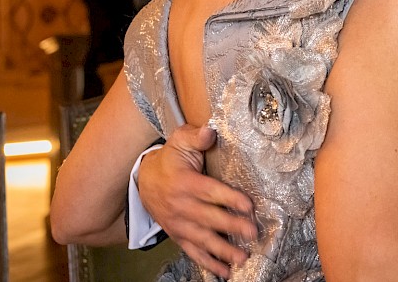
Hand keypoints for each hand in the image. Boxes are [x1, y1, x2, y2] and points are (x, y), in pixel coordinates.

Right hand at [138, 124, 257, 277]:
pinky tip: (224, 271)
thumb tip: (210, 131)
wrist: (145, 180)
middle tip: (252, 233)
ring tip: (242, 257)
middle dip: (231, 226)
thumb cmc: (171, 159)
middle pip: (209, 218)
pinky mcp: (178, 235)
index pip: (210, 191)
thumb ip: (196, 137)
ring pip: (202, 239)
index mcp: (184, 182)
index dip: (229, 198)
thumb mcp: (180, 141)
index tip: (248, 205)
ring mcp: (179, 223)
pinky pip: (193, 251)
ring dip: (222, 250)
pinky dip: (208, 263)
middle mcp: (181, 206)